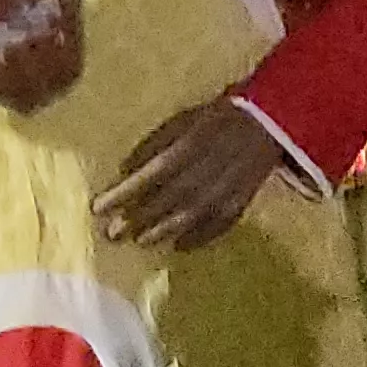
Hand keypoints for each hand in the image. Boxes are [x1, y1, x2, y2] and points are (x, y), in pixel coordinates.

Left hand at [95, 98, 285, 248]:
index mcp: (189, 148)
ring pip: (191, 216)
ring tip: (141, 242)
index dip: (123, 193)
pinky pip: (219, 225)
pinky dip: (200, 238)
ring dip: (164, 231)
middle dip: (139, 218)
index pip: (149, 176)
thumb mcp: (181, 121)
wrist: (268, 124)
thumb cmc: (216, 119)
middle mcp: (207, 173)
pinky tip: (180, 248)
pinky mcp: (242, 202)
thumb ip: (154, 145)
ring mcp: (227, 190)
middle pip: (167, 200)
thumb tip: (125, 170)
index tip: (98, 208)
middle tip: (113, 235)